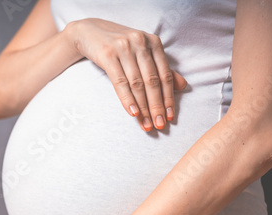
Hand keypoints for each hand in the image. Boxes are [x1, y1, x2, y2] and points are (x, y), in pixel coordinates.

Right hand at [66, 18, 187, 130]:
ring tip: (146, 124)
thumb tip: (182, 85)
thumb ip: (161, 68)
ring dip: (143, 107)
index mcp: (153, 42)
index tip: (169, 116)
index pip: (165, 75)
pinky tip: (133, 113)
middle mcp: (140, 43)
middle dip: (157, 106)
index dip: (169, 98)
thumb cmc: (118, 45)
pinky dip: (127, 99)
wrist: (89, 32)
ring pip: (137, 84)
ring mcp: (124, 48)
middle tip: (159, 124)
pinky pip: (120, 82)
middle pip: (152, 81)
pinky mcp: (107, 54)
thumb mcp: (142, 52)